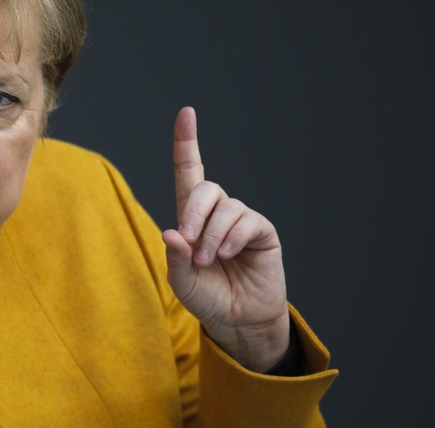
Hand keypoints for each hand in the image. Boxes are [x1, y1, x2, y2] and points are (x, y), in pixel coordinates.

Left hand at [161, 107, 289, 371]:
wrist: (237, 320)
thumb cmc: (207, 297)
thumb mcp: (182, 280)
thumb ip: (176, 258)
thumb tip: (172, 233)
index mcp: (192, 217)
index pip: (189, 172)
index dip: (187, 142)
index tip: (187, 113)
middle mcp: (217, 212)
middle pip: (205, 188)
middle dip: (193, 212)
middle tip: (189, 243)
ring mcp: (240, 220)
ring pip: (225, 208)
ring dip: (212, 236)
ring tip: (211, 261)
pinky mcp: (262, 232)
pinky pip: (246, 221)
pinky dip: (232, 238)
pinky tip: (229, 254)